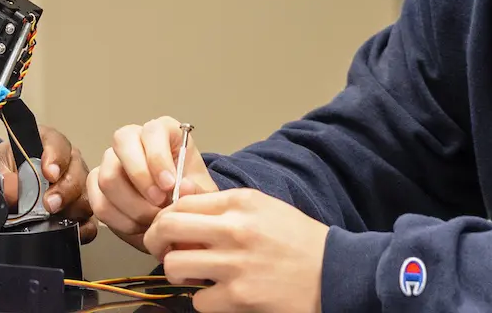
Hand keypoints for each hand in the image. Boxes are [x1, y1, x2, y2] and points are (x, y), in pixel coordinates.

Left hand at [0, 126, 97, 241]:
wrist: (0, 192)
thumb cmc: (1, 174)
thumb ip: (2, 178)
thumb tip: (13, 192)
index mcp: (45, 143)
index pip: (58, 143)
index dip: (56, 157)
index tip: (49, 173)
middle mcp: (67, 162)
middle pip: (77, 171)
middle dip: (65, 189)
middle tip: (49, 203)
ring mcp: (76, 187)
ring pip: (86, 194)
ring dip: (74, 207)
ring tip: (57, 217)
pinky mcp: (78, 210)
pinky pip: (90, 220)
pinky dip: (83, 227)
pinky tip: (70, 230)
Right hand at [86, 116, 218, 251]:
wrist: (176, 212)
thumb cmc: (188, 193)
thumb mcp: (202, 191)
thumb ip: (197, 190)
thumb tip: (184, 187)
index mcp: (162, 130)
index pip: (152, 132)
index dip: (158, 159)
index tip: (170, 185)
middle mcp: (132, 139)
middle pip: (122, 145)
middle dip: (141, 180)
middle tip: (159, 203)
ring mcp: (111, 160)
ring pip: (107, 178)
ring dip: (132, 206)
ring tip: (153, 219)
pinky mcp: (97, 184)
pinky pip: (99, 202)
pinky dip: (119, 220)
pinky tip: (137, 226)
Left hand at [144, 189, 326, 312]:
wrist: (336, 272)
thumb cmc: (299, 241)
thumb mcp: (264, 207)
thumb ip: (223, 203)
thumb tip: (181, 192)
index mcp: (241, 202)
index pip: (181, 202)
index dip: (165, 217)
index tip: (166, 229)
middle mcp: (235, 229)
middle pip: (167, 228)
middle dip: (155, 241)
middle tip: (162, 250)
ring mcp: (235, 264)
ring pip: (174, 265)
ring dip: (178, 272)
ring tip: (193, 274)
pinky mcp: (239, 297)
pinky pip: (198, 300)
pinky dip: (204, 300)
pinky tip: (219, 294)